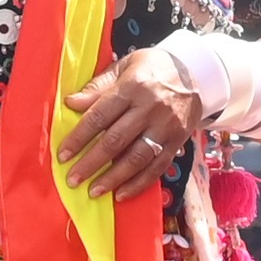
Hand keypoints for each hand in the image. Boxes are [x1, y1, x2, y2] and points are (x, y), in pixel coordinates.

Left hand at [58, 57, 196, 196]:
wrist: (197, 72)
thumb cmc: (153, 68)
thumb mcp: (125, 66)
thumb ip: (98, 86)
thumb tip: (71, 103)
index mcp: (133, 86)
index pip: (100, 115)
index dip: (79, 137)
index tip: (63, 154)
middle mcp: (151, 108)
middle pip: (116, 141)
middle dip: (91, 163)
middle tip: (73, 179)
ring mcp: (166, 127)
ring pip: (136, 158)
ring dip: (113, 178)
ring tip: (94, 191)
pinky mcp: (177, 142)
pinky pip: (157, 168)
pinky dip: (139, 184)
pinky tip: (121, 194)